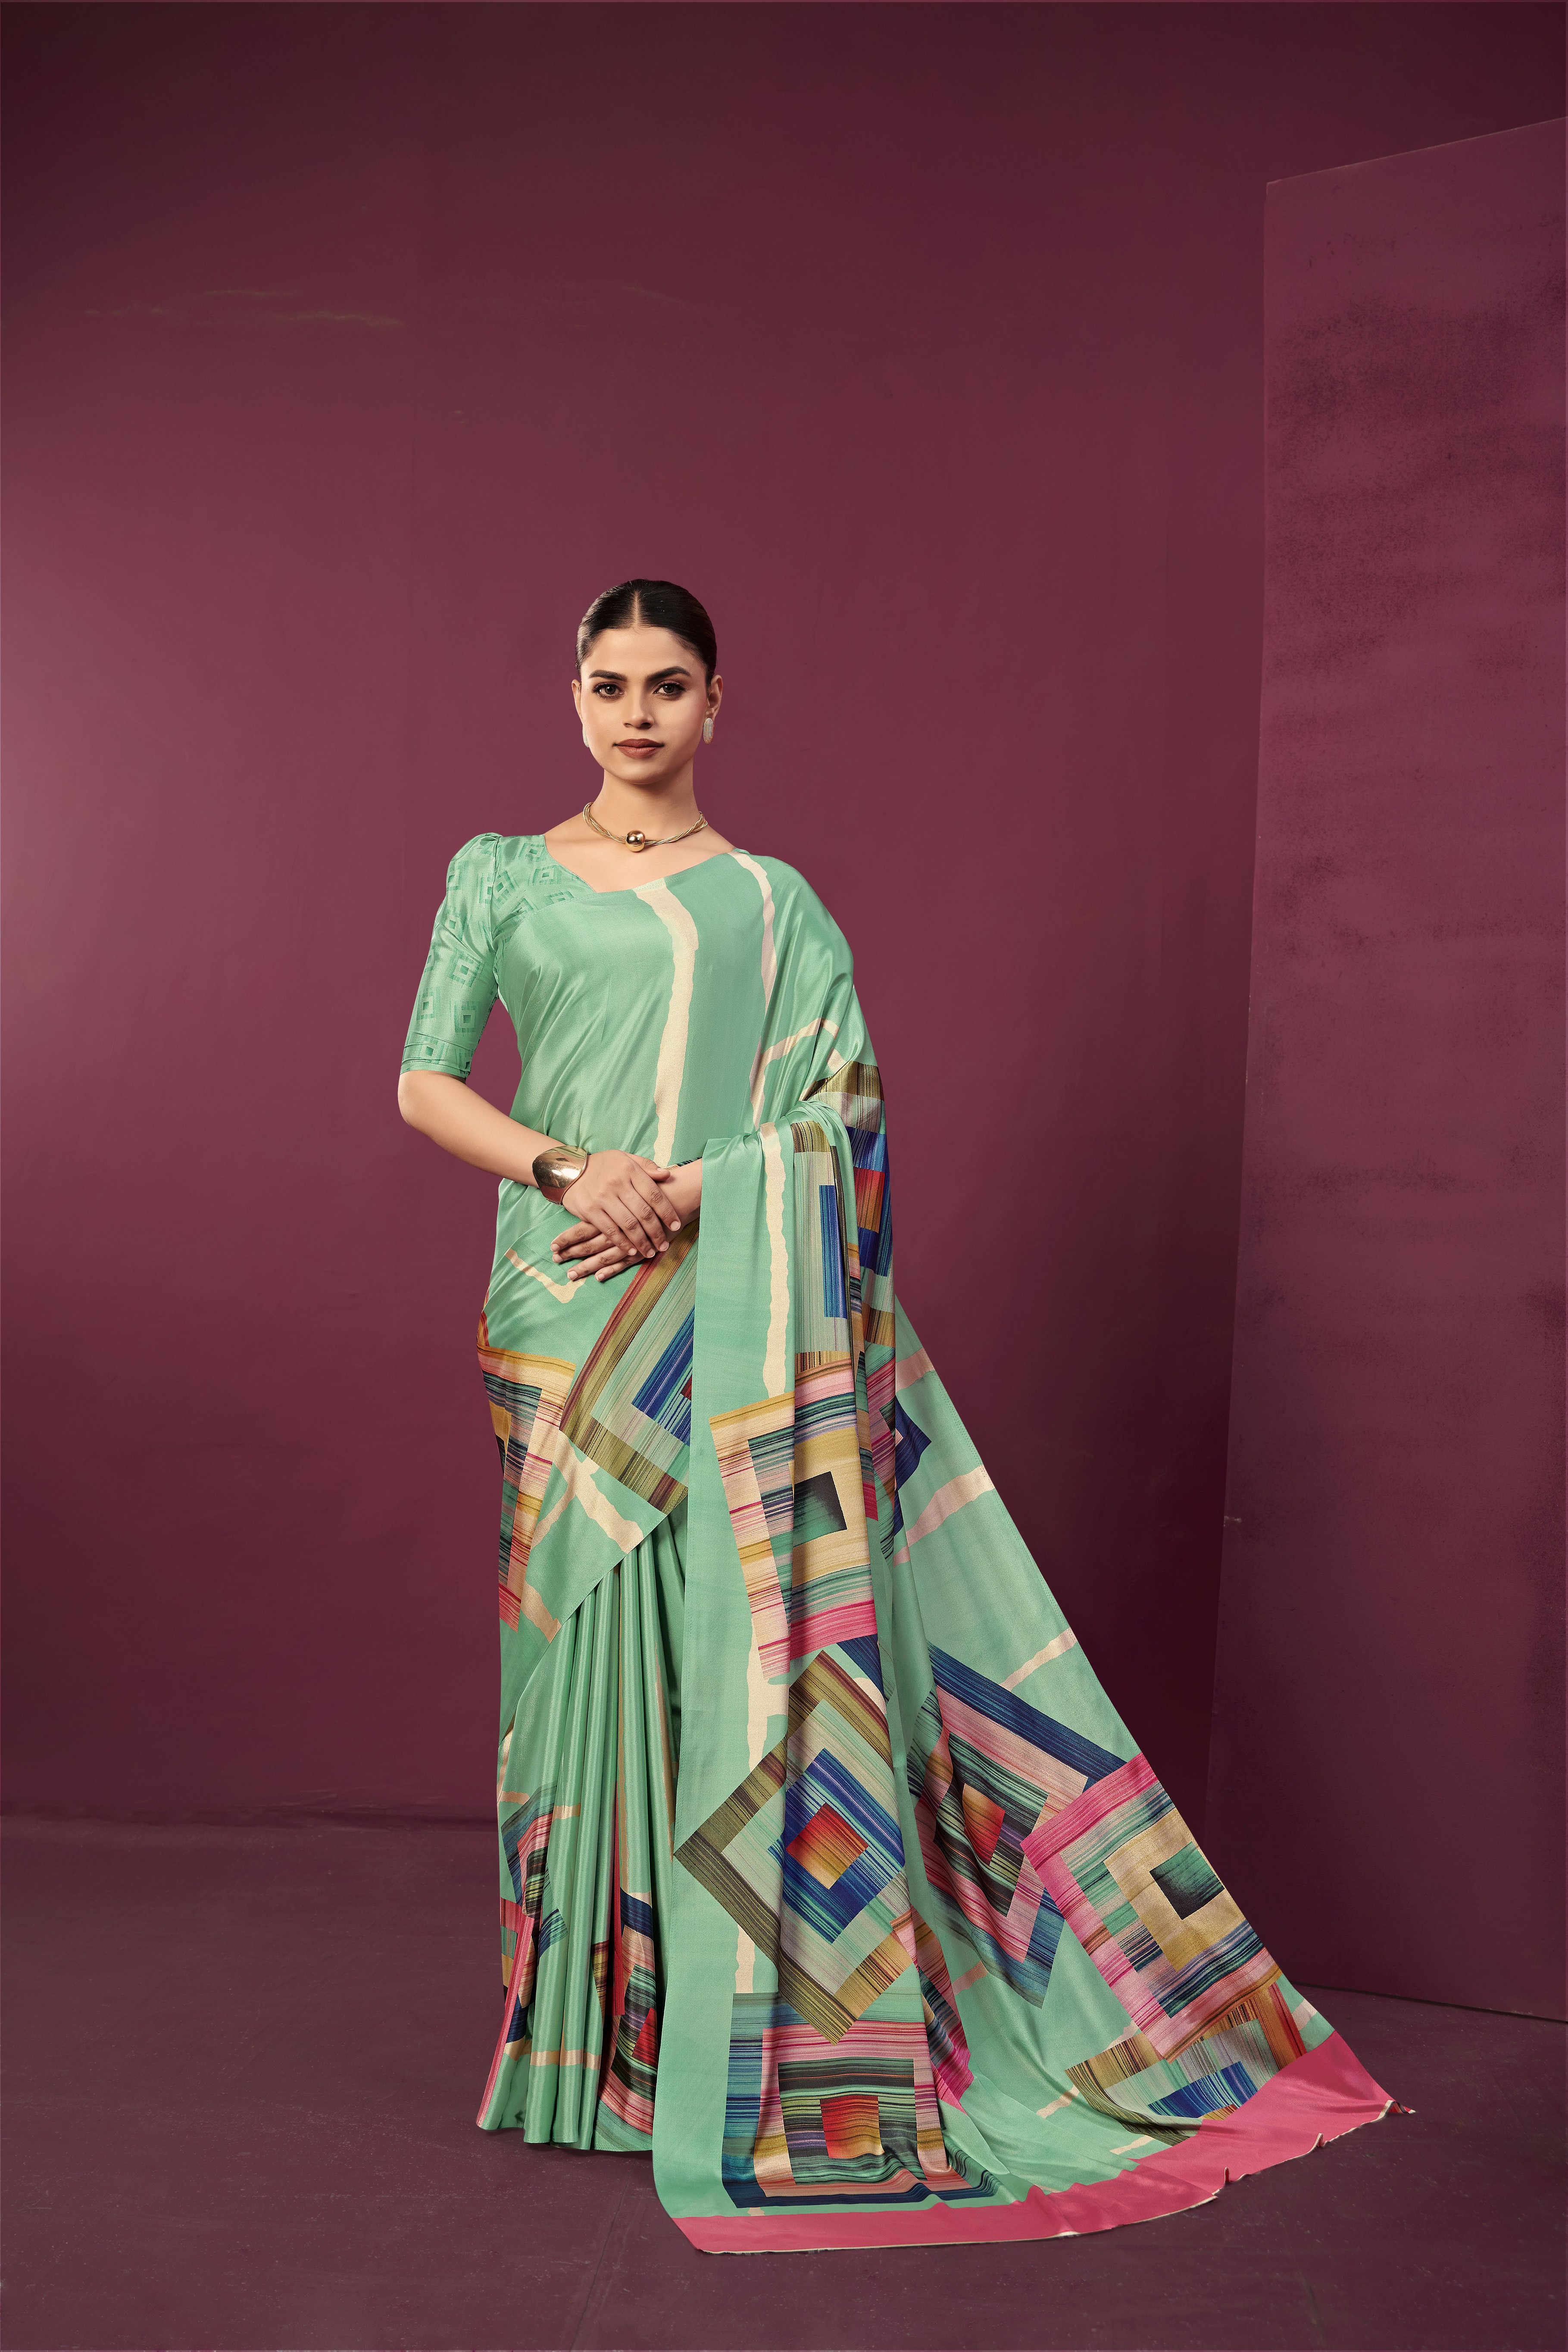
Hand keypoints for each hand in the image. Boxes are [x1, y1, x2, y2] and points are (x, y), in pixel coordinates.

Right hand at [552, 1160, 701, 1283]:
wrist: (569, 1170)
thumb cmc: (602, 1165)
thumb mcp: (625, 1158)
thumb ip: (647, 1167)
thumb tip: (668, 1174)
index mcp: (630, 1169)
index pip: (654, 1194)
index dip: (667, 1212)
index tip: (677, 1225)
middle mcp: (617, 1183)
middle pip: (643, 1213)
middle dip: (657, 1232)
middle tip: (664, 1245)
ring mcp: (603, 1198)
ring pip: (628, 1225)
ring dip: (642, 1242)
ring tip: (651, 1252)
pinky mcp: (590, 1211)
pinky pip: (610, 1231)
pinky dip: (622, 1243)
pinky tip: (631, 1251)